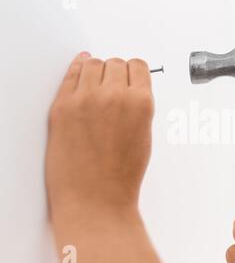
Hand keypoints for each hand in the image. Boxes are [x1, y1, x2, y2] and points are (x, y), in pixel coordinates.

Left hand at [46, 52, 165, 262]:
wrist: (95, 200)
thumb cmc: (120, 177)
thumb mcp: (144, 136)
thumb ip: (138, 107)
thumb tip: (130, 90)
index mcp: (140, 103)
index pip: (138, 66)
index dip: (135, 72)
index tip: (131, 75)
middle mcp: (114, 96)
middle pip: (115, 63)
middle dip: (117, 72)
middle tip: (114, 84)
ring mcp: (85, 100)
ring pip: (92, 63)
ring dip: (97, 70)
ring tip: (97, 83)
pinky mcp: (61, 107)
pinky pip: (70, 74)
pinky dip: (77, 69)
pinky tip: (80, 70)